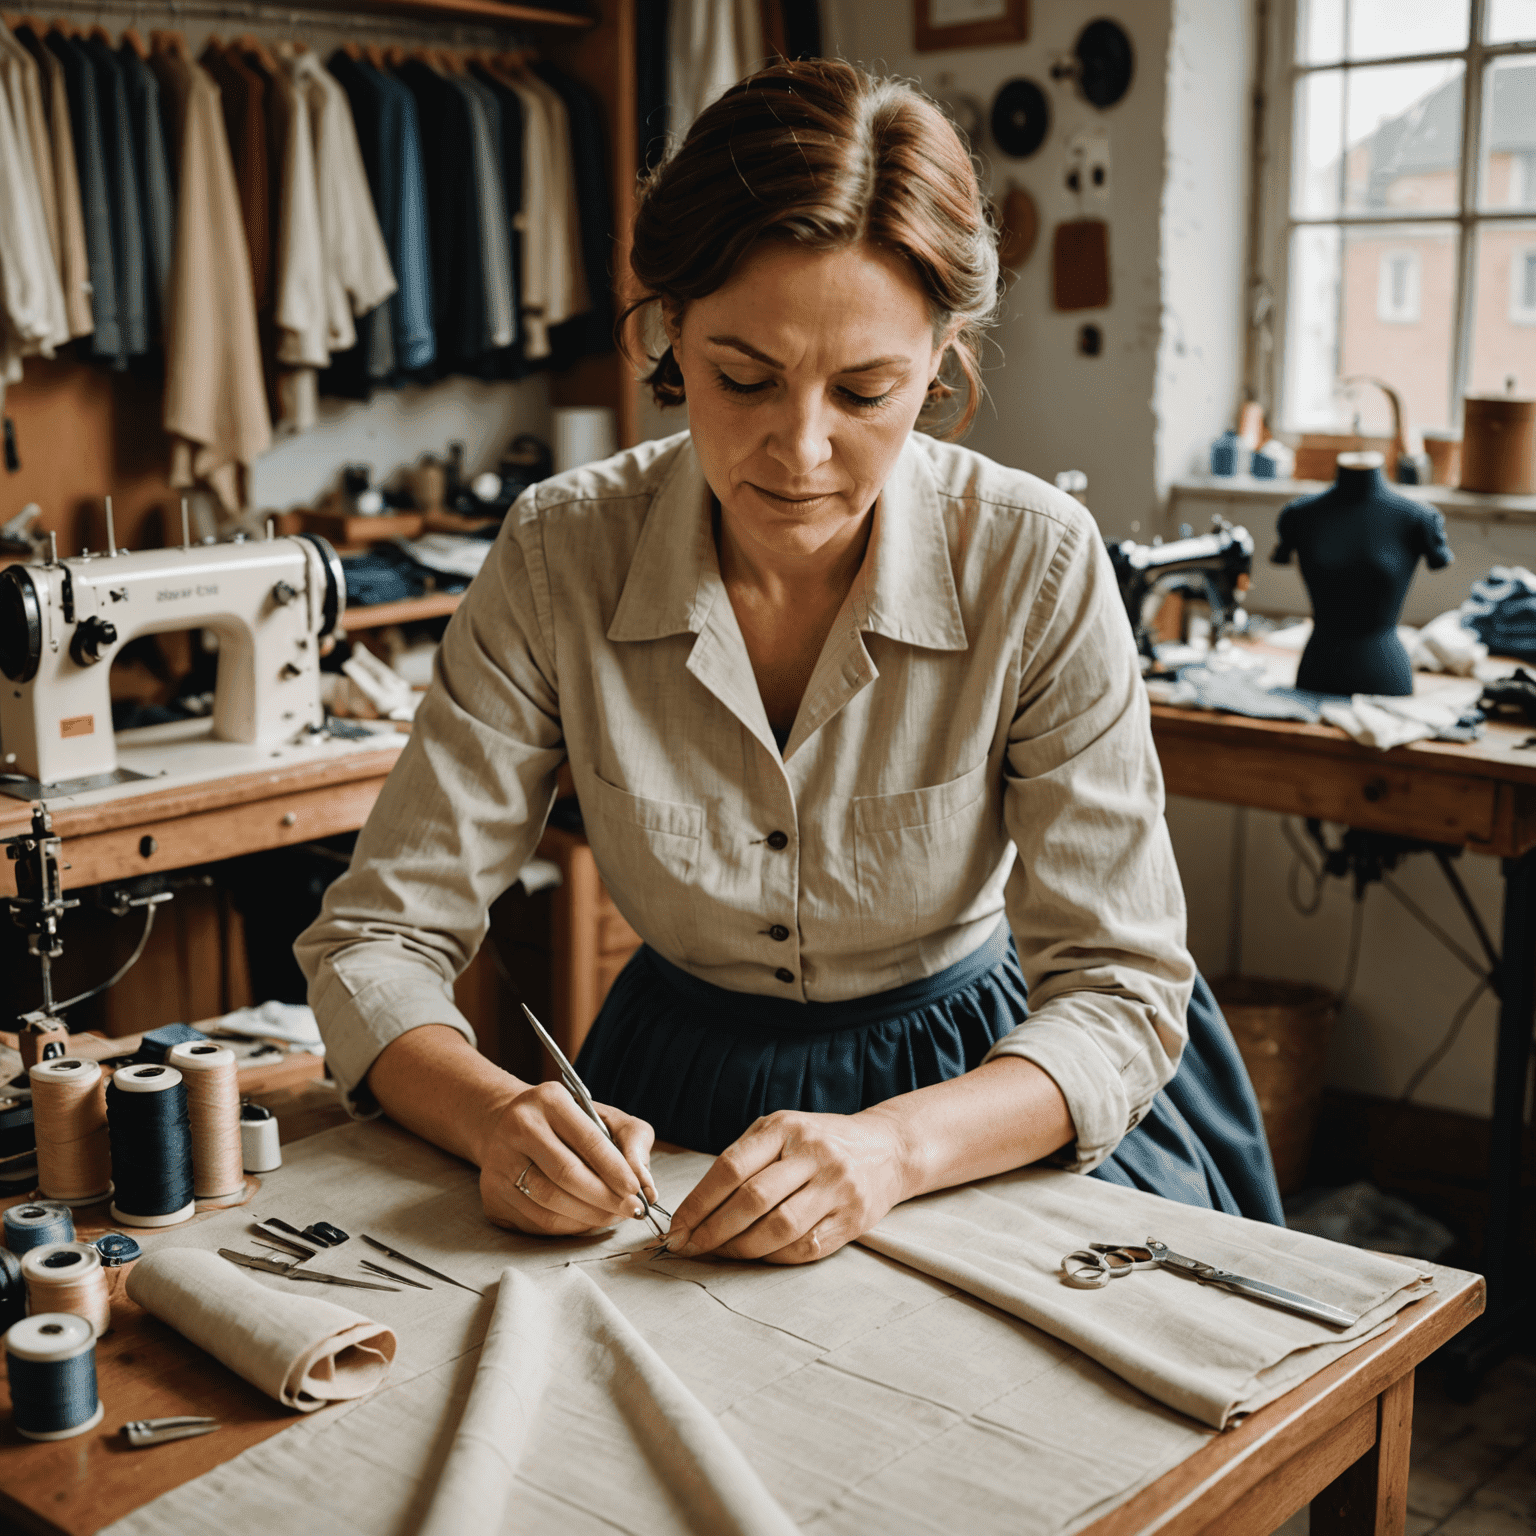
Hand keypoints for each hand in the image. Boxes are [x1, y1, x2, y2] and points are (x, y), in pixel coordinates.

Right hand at [477, 1079, 657, 1236]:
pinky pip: (535, 1222)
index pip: (587, 1140)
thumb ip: (633, 1142)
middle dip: (605, 1199)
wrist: (508, 1126)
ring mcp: (499, 1163)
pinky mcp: (491, 1195)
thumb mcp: (605, 1117)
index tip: (636, 1191)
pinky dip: (567, 1227)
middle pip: (566, 1175)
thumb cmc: (567, 1124)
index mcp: (549, 1100)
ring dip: (589, 1217)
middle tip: (630, 1210)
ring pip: (549, 1203)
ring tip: (612, 1216)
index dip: (615, 1170)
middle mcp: (517, 1127)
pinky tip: (584, 1220)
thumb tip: (646, 1187)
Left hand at [664, 1109, 911, 1264]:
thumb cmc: (817, 1142)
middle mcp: (812, 1154)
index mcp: (785, 1128)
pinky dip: (774, 1257)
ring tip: (719, 1253)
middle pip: (752, 1200)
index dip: (698, 1202)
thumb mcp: (781, 1131)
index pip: (731, 1167)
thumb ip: (743, 1160)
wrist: (886, 1148)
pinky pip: (805, 1247)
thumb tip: (694, 1208)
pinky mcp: (852, 1218)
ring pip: (778, 1228)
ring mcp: (836, 1187)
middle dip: (712, 1230)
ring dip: (740, 1248)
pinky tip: (757, 1256)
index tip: (677, 1227)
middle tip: (689, 1247)